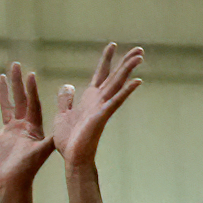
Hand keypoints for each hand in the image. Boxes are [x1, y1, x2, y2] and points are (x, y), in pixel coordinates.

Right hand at [0, 62, 54, 192]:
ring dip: (3, 93)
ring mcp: (10, 133)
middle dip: (17, 83)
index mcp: (33, 126)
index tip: (29, 74)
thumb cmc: (28, 169)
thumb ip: (48, 138)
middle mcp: (22, 126)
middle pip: (20, 100)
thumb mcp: (42, 151)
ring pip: (6, 108)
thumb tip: (61, 127)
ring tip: (0, 77)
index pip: (32, 102)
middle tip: (15, 65)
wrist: (14, 184)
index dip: (31, 88)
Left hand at [52, 43, 142, 168]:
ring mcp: (102, 108)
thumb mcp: (62, 114)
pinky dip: (126, 91)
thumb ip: (66, 100)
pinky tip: (137, 81)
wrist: (71, 157)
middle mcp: (98, 100)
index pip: (100, 74)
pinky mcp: (102, 116)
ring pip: (117, 84)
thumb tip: (67, 86)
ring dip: (128, 70)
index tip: (112, 45)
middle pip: (115, 76)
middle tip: (139, 48)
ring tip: (139, 56)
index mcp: (89, 99)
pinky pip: (116, 101)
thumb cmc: (68, 140)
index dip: (106, 60)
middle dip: (125, 62)